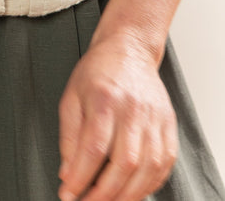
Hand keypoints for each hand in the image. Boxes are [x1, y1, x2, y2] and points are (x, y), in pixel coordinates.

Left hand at [58, 32, 177, 200]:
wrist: (128, 49)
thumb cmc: (98, 71)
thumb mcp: (71, 96)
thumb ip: (68, 136)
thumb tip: (67, 172)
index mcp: (104, 99)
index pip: (94, 148)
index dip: (80, 177)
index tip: (68, 193)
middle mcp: (132, 109)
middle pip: (123, 163)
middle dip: (104, 194)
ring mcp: (154, 118)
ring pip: (147, 168)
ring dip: (127, 195)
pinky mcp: (168, 125)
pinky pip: (164, 164)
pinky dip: (149, 184)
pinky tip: (133, 190)